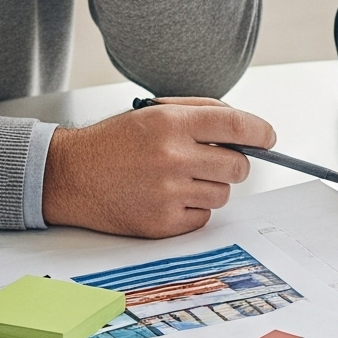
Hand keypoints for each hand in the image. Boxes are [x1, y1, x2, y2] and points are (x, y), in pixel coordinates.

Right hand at [41, 100, 276, 235]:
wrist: (69, 175)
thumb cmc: (115, 143)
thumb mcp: (154, 114)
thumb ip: (201, 115)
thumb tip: (247, 129)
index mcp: (172, 123)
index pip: (236, 124)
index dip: (260, 132)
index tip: (268, 138)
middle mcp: (172, 157)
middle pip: (238, 165)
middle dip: (234, 163)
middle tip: (215, 161)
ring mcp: (167, 192)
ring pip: (223, 194)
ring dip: (212, 187)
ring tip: (182, 180)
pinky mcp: (161, 223)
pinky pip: (202, 218)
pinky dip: (193, 210)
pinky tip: (168, 198)